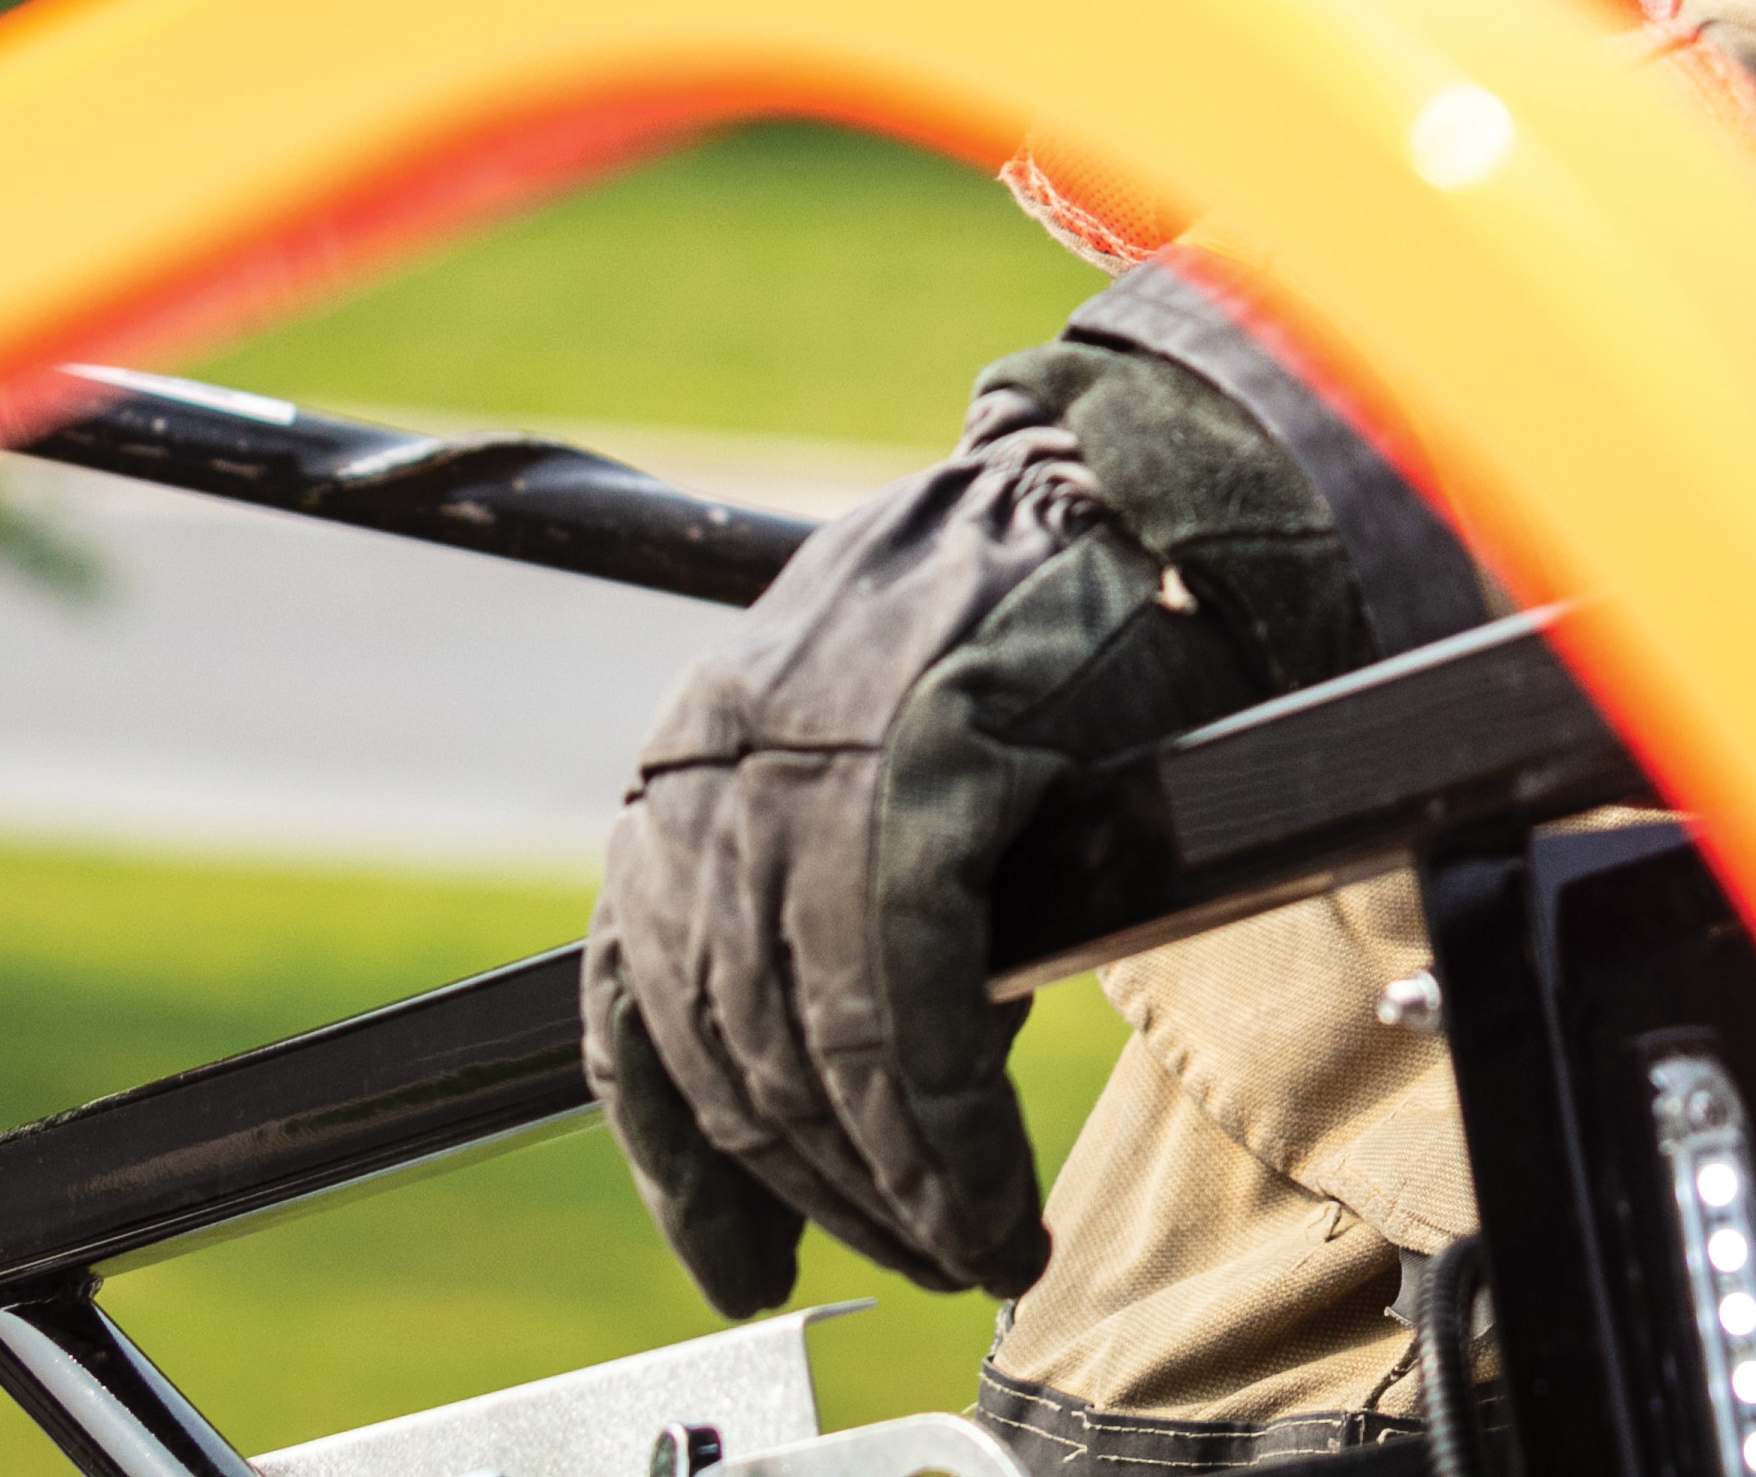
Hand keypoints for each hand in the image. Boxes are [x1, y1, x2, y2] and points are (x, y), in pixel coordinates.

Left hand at [583, 268, 1486, 1305]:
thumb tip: (838, 1092)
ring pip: (817, 1050)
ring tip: (962, 1249)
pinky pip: (914, 1013)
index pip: (635, 1008)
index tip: (734, 1264)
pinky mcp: (923, 770)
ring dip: (891, 1187)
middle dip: (817, 1189)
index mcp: (690, 769)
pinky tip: (989, 1202)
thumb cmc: (1014, 636)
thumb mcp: (865, 762)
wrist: (1119, 491)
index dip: (683, 1166)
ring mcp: (814, 767)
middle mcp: (718, 771)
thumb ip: (820, 896)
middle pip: (731, 1048)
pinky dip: (951, 1134)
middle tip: (908, 1260)